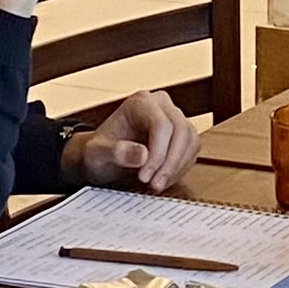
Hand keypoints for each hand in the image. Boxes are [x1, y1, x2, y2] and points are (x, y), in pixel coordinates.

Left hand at [64, 89, 198, 191]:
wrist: (101, 157)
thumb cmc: (98, 152)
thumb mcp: (97, 154)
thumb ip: (116, 152)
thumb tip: (142, 155)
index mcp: (140, 102)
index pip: (161, 125)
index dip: (158, 154)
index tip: (145, 176)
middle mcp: (161, 106)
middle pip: (181, 132)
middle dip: (170, 163)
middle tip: (154, 184)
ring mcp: (174, 119)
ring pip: (190, 142)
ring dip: (177, 167)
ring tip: (157, 184)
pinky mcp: (181, 135)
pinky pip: (191, 151)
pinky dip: (180, 169)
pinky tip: (163, 179)